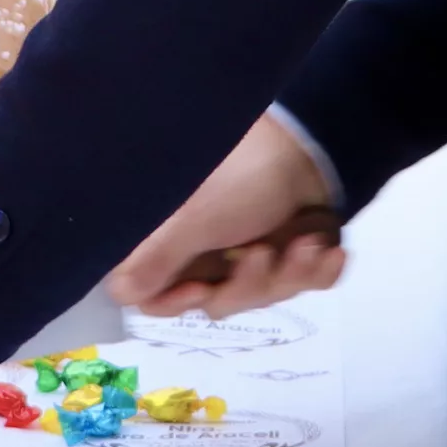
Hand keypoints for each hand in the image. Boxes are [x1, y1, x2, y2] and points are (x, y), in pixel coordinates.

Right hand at [114, 115, 347, 318]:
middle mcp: (212, 254)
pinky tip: (329, 251)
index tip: (201, 290)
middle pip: (217, 303)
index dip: (175, 303)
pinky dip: (319, 270)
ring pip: (264, 297)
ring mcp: (256, 255)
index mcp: (178, 243)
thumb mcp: (196, 218)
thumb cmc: (245, 175)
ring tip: (306, 241)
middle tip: (263, 253)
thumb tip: (117, 292)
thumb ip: (157, 259)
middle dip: (250, 285)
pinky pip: (305, 284)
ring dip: (290, 273)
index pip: (156, 296)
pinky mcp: (296, 254)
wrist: (316, 143)